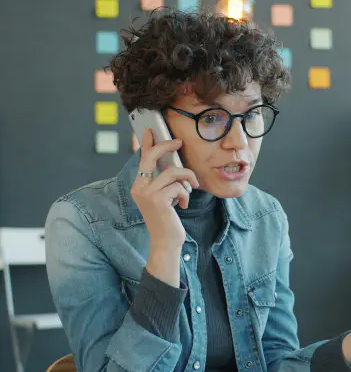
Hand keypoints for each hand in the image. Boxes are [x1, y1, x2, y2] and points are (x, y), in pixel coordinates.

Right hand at [131, 128, 198, 248]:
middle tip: (179, 142)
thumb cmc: (168, 218)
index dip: (147, 144)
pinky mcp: (157, 200)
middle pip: (151, 157)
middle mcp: (139, 187)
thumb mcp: (165, 197)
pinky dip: (186, 194)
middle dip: (166, 146)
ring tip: (191, 188)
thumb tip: (174, 164)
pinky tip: (183, 205)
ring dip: (187, 178)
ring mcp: (146, 193)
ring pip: (172, 172)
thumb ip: (165, 182)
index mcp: (139, 185)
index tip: (151, 130)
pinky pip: (178, 186)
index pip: (142, 159)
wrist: (166, 241)